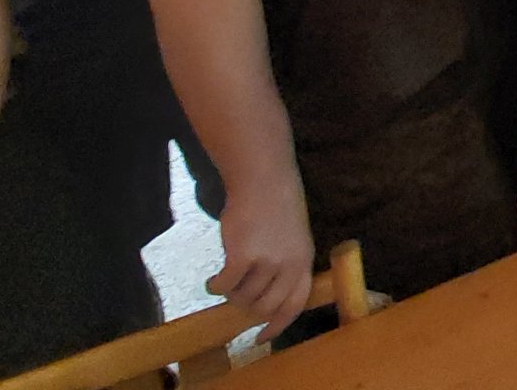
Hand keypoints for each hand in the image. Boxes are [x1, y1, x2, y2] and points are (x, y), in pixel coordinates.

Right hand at [209, 174, 313, 342]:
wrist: (264, 179)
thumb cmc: (277, 206)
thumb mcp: (293, 238)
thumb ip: (285, 265)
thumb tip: (264, 300)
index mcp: (304, 261)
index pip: (295, 304)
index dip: (278, 324)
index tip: (261, 337)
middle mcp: (289, 265)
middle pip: (266, 306)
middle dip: (248, 308)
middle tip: (236, 297)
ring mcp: (267, 261)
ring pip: (243, 297)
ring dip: (231, 294)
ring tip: (227, 279)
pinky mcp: (243, 257)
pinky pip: (225, 286)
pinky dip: (215, 287)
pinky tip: (212, 280)